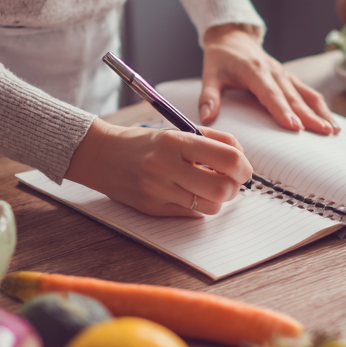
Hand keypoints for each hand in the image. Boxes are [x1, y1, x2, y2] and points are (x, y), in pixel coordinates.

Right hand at [65, 119, 251, 216]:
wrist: (102, 156)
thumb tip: (241, 157)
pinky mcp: (154, 208)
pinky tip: (191, 194)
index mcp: (176, 142)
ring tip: (210, 187)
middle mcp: (167, 167)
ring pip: (211, 206)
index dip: (243, 166)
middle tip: (231, 181)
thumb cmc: (144, 143)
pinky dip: (200, 206)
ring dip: (218, 199)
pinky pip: (192, 214)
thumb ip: (212, 140)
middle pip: (223, 188)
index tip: (243, 167)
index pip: (227, 158)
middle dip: (235, 187)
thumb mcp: (176, 131)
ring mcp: (159, 191)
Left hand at [199, 24, 338, 133]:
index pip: (271, 94)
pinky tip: (330, 121)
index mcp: (255, 71)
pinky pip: (308, 92)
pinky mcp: (289, 78)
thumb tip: (206, 119)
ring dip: (321, 112)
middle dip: (310, 116)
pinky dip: (320, 107)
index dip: (283, 111)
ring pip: (306, 95)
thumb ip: (209, 96)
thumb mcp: (210, 74)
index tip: (294, 126)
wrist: (233, 37)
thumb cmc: (221, 58)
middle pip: (294, 98)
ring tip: (333, 130)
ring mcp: (284, 74)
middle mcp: (274, 72)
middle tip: (324, 132)